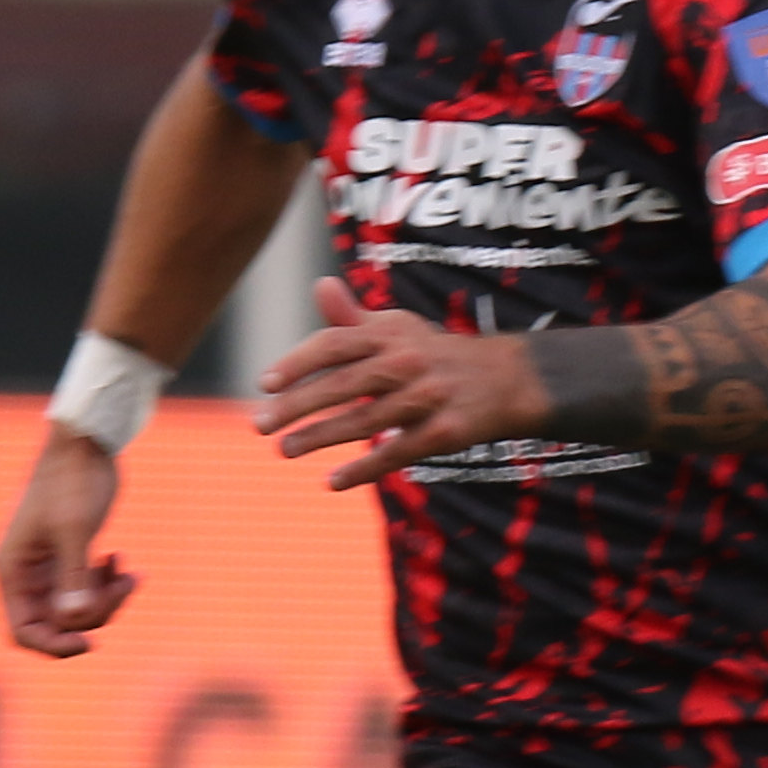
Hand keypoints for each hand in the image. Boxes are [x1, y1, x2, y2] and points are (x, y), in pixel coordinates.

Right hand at [0, 432, 135, 657]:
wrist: (86, 442)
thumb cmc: (74, 481)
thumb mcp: (76, 530)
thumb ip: (74, 577)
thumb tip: (75, 621)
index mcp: (11, 569)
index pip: (22, 632)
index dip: (54, 645)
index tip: (89, 642)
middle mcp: (24, 573)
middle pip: (57, 624)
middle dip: (94, 614)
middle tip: (124, 587)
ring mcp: (47, 566)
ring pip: (77, 609)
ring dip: (109, 599)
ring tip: (131, 575)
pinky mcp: (69, 556)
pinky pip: (87, 589)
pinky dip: (107, 583)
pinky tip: (121, 560)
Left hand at [256, 278, 542, 489]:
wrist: (507, 379)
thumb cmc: (435, 353)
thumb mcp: (399, 329)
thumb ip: (353, 318)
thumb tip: (318, 286)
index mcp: (391, 333)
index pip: (336, 344)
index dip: (298, 363)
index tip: (265, 384)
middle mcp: (408, 361)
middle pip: (345, 383)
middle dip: (299, 405)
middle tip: (259, 425)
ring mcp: (429, 397)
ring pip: (367, 420)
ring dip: (322, 437)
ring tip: (284, 450)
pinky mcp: (446, 433)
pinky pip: (399, 453)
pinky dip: (365, 468)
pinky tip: (333, 481)